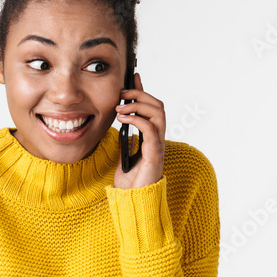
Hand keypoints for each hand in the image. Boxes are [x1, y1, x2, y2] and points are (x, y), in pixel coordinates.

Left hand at [114, 72, 165, 188]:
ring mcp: (158, 145)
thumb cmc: (130, 181)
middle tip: (122, 93)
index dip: (142, 90)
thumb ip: (125, 138)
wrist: (133, 200)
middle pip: (158, 106)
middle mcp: (158, 139)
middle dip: (140, 94)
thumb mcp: (123, 153)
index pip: (150, 107)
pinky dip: (137, 120)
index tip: (133, 76)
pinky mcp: (154, 154)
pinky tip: (124, 119)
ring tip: (120, 107)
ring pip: (158, 114)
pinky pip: (150, 130)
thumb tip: (119, 122)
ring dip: (138, 105)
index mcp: (151, 137)